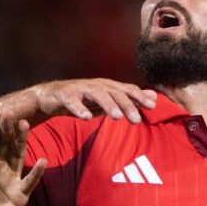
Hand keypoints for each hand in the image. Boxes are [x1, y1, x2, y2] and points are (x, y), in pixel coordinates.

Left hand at [0, 115, 46, 205]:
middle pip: (3, 144)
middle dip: (6, 128)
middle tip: (9, 112)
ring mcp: (10, 179)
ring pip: (16, 156)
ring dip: (21, 141)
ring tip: (24, 125)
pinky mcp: (19, 194)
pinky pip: (28, 181)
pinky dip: (36, 172)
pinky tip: (42, 161)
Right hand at [30, 80, 155, 123]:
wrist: (52, 97)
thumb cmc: (83, 99)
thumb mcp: (109, 100)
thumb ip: (131, 99)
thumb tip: (154, 97)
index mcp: (108, 87)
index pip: (127, 90)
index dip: (139, 97)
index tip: (153, 107)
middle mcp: (97, 85)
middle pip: (114, 93)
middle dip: (127, 105)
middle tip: (137, 120)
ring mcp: (81, 89)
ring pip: (97, 94)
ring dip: (107, 104)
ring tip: (116, 117)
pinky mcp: (66, 95)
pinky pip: (73, 101)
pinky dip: (80, 109)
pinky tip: (86, 118)